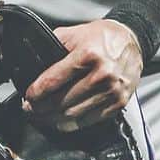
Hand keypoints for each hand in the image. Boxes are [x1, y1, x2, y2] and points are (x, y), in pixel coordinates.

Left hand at [23, 18, 142, 130]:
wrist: (131, 40)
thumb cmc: (99, 37)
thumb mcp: (72, 34)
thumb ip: (52, 47)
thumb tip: (33, 65)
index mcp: (87, 55)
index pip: (55, 80)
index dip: (37, 91)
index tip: (28, 96)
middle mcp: (102, 75)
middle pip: (64, 101)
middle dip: (42, 108)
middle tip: (29, 109)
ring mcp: (112, 91)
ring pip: (76, 114)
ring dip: (54, 119)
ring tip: (41, 118)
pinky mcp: (119, 103)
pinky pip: (92, 120)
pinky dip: (74, 124)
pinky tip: (61, 122)